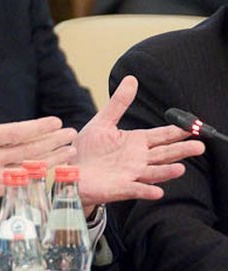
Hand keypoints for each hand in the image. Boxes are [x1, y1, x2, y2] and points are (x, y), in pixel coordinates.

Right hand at [0, 70, 77, 226]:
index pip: (16, 133)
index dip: (39, 128)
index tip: (56, 122)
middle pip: (29, 150)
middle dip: (53, 142)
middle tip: (71, 134)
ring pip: (30, 168)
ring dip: (53, 159)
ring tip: (71, 151)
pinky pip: (23, 182)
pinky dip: (40, 175)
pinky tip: (55, 169)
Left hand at [73, 76, 204, 210]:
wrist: (71, 170)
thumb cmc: (87, 147)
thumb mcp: (103, 122)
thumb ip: (118, 103)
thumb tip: (131, 79)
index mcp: (135, 142)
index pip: (161, 136)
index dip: (176, 132)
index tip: (192, 128)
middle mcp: (137, 159)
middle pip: (164, 154)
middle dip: (181, 151)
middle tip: (199, 146)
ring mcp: (131, 174)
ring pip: (154, 173)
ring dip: (167, 172)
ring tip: (181, 168)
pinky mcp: (120, 188)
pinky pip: (136, 190)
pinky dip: (146, 191)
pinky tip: (157, 191)